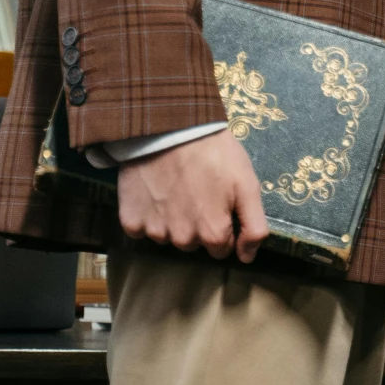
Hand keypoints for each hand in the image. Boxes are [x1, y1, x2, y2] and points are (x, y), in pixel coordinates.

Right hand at [116, 130, 268, 262]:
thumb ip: (253, 226)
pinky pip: (142, 229)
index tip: (219, 202)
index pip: (221, 248)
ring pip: (168, 237)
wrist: (170, 127)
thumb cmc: (214, 153)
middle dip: (198, 223)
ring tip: (177, 187)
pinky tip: (155, 192)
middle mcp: (183, 240)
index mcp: (213, 233)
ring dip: (173, 219)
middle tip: (198, 190)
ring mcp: (155, 231)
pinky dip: (149, 215)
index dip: (223, 225)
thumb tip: (247, 257)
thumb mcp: (247, 184)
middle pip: (194, 243)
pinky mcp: (131, 221)